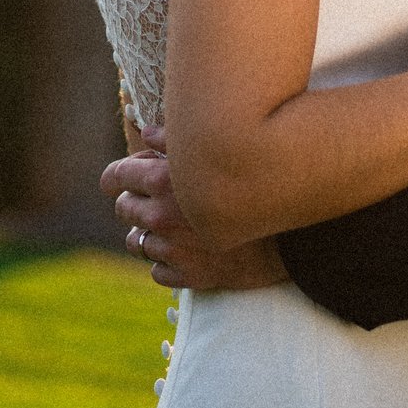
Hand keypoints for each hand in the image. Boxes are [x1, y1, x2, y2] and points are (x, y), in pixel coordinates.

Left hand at [100, 125, 288, 290]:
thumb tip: (145, 131)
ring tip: (171, 228)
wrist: (292, 232)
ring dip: (149, 234)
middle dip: (135, 203)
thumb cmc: (254, 181)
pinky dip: (167, 262)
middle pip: (124, 210)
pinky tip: (186, 251)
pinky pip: (157, 270)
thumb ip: (173, 140)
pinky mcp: (187, 276)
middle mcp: (160, 215)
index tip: (118, 180)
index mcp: (161, 180)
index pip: (116, 177)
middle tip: (154, 201)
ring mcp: (172, 248)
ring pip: (137, 242)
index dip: (115, 177)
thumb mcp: (212, 152)